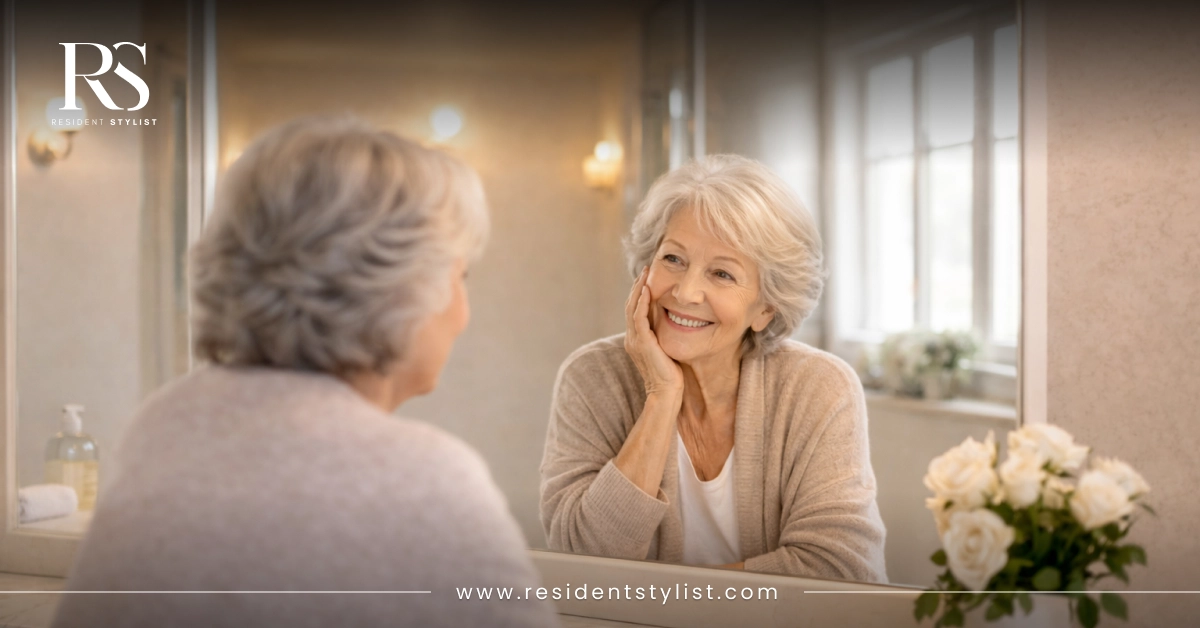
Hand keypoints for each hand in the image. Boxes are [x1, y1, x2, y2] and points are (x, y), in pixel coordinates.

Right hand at [624, 267, 682, 395]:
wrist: (666, 392)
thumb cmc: (670, 374)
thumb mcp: (665, 349)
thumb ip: (663, 335)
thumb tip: (674, 321)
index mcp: (636, 339)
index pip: (634, 310)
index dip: (639, 293)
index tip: (647, 278)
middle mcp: (632, 338)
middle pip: (629, 305)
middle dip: (637, 286)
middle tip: (645, 269)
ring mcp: (635, 340)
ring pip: (631, 308)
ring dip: (638, 289)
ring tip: (645, 274)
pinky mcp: (642, 342)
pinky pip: (638, 317)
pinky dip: (641, 302)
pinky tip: (646, 290)